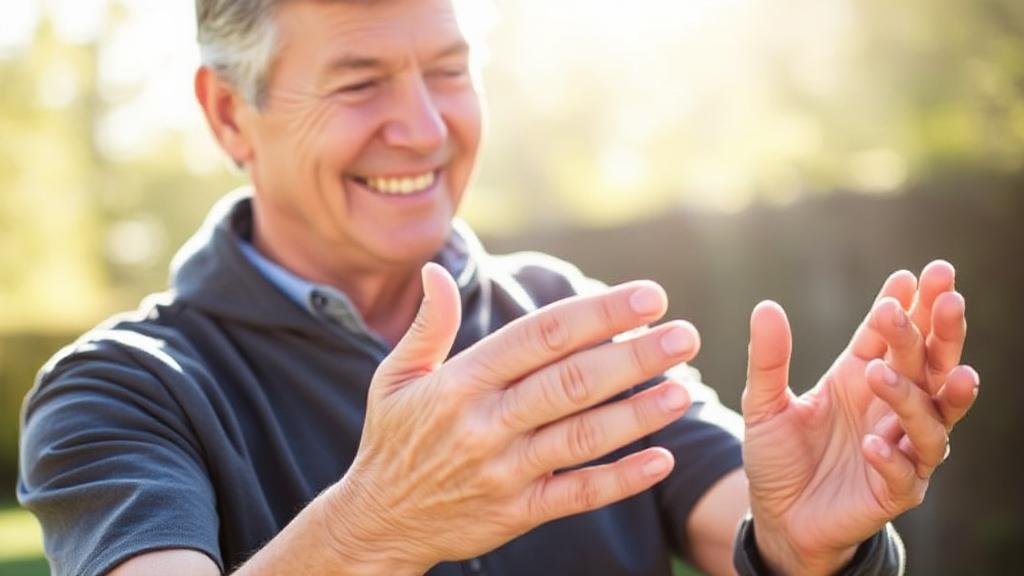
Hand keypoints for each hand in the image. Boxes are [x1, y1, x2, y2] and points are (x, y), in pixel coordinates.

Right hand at [323, 263, 699, 571]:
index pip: (540, 337)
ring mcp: (503, 472)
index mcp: (461, 382)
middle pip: (571, 382)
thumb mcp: (396, 377)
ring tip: (685, 388)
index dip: (597, 314)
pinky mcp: (516, 514)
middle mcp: (485, 424)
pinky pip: (576, 495)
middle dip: (633, 356)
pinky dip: (620, 479)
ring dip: (638, 413)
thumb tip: (436, 268)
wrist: (378, 522)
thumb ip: (428, 325)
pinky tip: (661, 460)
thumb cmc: (394, 439)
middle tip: (685, 335)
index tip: (647, 297)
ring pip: (581, 437)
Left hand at [741, 261, 978, 574]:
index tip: (916, 275)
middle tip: (947, 297)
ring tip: (883, 374)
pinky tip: (872, 444)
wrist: (777, 517)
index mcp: (862, 377)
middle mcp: (890, 408)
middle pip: (930, 366)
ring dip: (912, 395)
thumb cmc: (778, 456)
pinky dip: (891, 458)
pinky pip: (904, 474)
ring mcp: (901, 450)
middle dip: (942, 332)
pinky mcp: (894, 492)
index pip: (892, 337)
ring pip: (929, 419)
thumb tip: (765, 306)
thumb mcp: (763, 403)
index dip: (907, 306)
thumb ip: (768, 359)